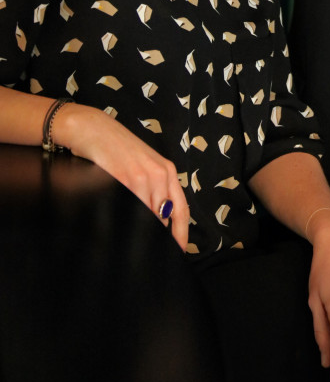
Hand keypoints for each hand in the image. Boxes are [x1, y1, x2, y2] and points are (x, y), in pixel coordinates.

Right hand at [55, 103, 189, 249]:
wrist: (96, 130)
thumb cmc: (119, 149)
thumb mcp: (146, 165)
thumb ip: (156, 189)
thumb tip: (159, 220)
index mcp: (168, 171)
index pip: (181, 210)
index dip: (181, 235)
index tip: (179, 251)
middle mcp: (159, 175)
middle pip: (162, 219)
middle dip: (155, 236)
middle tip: (146, 250)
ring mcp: (142, 178)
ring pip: (146, 218)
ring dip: (136, 233)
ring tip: (129, 246)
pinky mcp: (123, 179)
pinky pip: (127, 211)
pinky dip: (121, 223)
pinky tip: (113, 229)